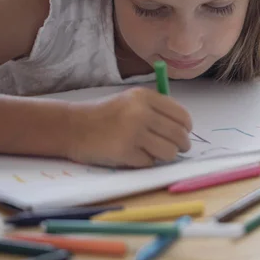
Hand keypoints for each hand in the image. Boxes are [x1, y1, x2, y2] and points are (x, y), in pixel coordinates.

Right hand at [68, 87, 191, 167]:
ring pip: (169, 152)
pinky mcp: (125, 152)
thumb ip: (156, 109)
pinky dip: (146, 162)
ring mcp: (133, 133)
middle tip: (178, 148)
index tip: (184, 132)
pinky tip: (135, 155)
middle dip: (182, 145)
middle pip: (179, 135)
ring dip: (166, 155)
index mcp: (145, 97)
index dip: (186, 128)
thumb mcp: (131, 101)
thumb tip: (184, 128)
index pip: (182, 115)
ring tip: (157, 152)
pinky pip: (150, 163)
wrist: (72, 126)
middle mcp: (141, 113)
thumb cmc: (105, 114)